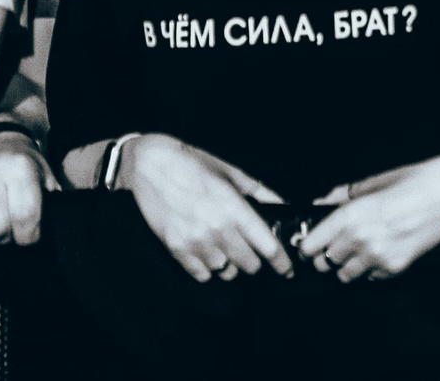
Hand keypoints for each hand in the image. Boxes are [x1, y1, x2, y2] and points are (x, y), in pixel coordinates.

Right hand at [0, 134, 48, 246]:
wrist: (2, 141)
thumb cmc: (24, 168)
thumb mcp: (46, 180)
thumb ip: (51, 205)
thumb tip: (52, 231)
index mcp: (20, 167)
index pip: (25, 216)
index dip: (28, 237)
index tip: (28, 237)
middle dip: (3, 239)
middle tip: (5, 232)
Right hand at [120, 135, 293, 283]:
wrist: (152, 165)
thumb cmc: (195, 164)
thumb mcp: (232, 173)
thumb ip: (261, 192)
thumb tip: (284, 205)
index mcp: (236, 209)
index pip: (268, 248)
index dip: (282, 264)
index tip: (287, 271)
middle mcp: (218, 229)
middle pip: (249, 265)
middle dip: (254, 260)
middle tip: (249, 249)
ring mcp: (196, 242)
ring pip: (227, 273)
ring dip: (230, 264)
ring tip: (223, 246)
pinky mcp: (176, 249)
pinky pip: (202, 275)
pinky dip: (208, 268)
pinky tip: (206, 251)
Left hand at [299, 153, 439, 283]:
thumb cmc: (413, 180)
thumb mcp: (374, 182)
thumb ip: (343, 195)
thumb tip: (321, 203)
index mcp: (351, 214)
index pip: (311, 245)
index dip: (308, 244)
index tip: (310, 242)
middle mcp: (361, 239)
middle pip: (324, 264)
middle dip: (327, 255)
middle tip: (335, 244)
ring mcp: (379, 257)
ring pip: (344, 276)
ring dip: (346, 265)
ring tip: (358, 250)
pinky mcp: (396, 268)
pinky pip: (370, 278)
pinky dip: (370, 269)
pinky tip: (380, 251)